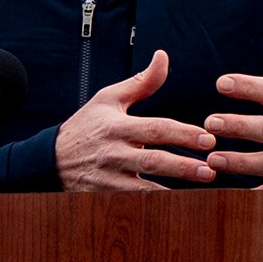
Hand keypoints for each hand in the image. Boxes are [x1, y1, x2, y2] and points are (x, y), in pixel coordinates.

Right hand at [55, 50, 217, 191]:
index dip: (182, 134)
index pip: (154, 130)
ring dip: (175, 186)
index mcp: (117, 126)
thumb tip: (163, 57)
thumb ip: (141, 82)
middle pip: (153, 159)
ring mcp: (109, 176)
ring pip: (145, 185)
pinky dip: (156, 203)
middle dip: (183, 165)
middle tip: (211, 167)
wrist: (51, 158)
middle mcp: (113, 152)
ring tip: (202, 185)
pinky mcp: (106, 195)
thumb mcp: (108, 99)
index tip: (208, 138)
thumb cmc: (86, 126)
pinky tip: (179, 204)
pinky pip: (135, 201)